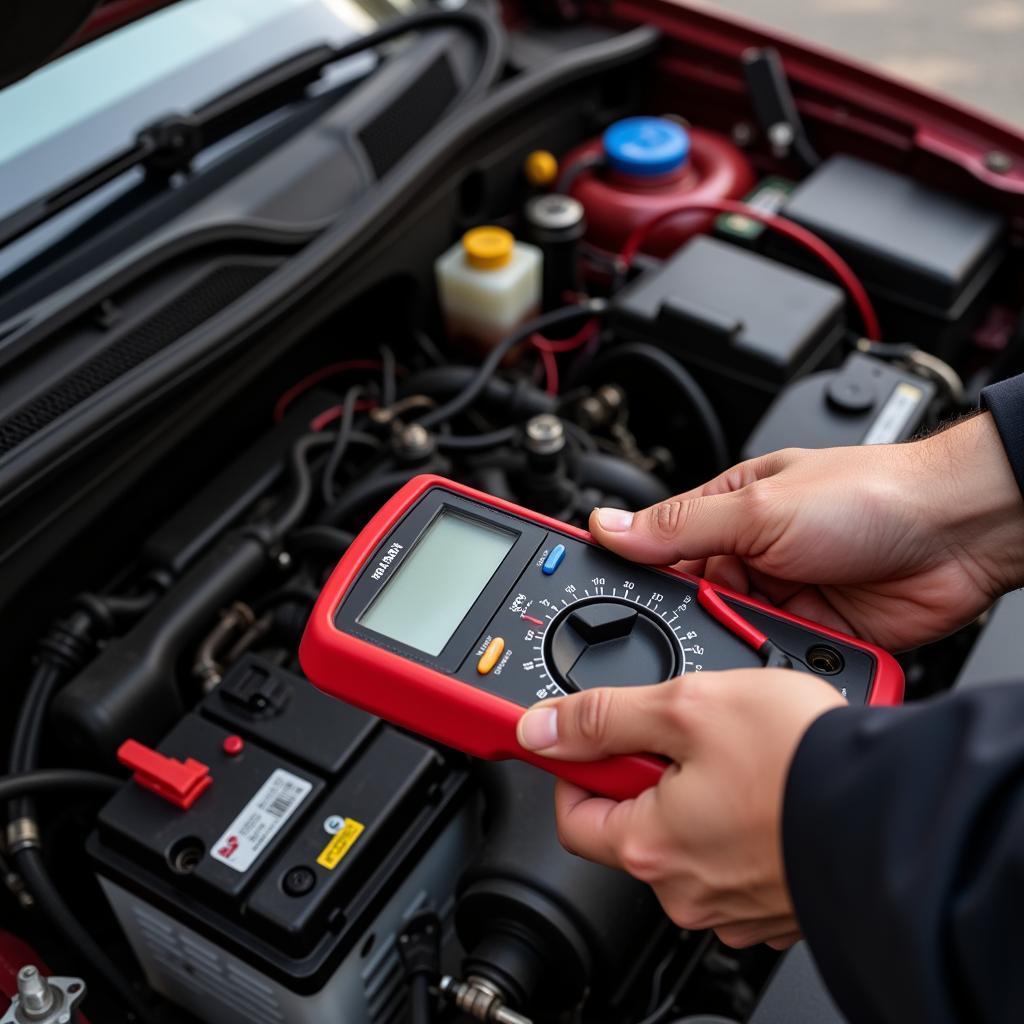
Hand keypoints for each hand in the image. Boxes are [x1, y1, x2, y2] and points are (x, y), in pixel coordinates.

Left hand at [517, 671, 845, 947]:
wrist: (901, 807)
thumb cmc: (800, 760)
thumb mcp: (688, 705)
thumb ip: (604, 716)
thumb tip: (544, 727)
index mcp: (649, 844)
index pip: (572, 812)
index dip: (577, 764)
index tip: (590, 736)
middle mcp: (685, 890)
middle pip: (633, 823)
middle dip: (651, 771)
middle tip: (689, 732)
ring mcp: (735, 903)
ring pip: (690, 838)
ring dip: (701, 794)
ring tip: (742, 754)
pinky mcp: (777, 901)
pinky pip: (737, 856)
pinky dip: (743, 820)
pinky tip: (771, 785)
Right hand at [588, 413, 1023, 650]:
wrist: (963, 532)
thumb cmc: (870, 492)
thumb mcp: (760, 507)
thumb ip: (680, 526)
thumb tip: (608, 526)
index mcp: (725, 515)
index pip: (653, 547)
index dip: (617, 570)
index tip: (576, 595)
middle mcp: (747, 557)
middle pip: (685, 603)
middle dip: (684, 617)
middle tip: (684, 621)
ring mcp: (778, 600)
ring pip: (725, 638)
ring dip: (733, 640)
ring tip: (747, 631)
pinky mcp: (810, 640)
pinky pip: (768, 663)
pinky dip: (767, 667)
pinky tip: (771, 661)